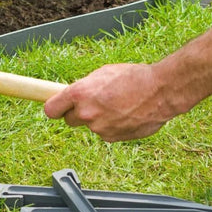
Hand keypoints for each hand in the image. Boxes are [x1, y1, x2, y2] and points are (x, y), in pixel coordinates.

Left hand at [44, 62, 172, 141]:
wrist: (161, 91)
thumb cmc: (134, 77)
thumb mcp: (103, 73)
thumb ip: (85, 87)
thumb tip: (75, 95)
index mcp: (80, 94)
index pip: (51, 110)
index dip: (55, 108)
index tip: (57, 106)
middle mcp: (86, 113)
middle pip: (69, 120)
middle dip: (78, 113)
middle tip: (94, 103)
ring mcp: (99, 128)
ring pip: (92, 126)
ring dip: (100, 118)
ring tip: (119, 104)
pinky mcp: (112, 138)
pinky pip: (106, 132)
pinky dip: (113, 125)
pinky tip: (127, 113)